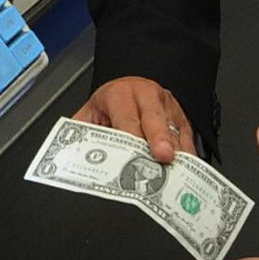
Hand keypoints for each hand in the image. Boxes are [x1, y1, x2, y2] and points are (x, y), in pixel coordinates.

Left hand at [74, 76, 194, 161]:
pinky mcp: (181, 117)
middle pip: (154, 119)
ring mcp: (166, 105)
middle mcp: (146, 96)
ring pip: (174, 129)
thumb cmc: (109, 105)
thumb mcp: (89, 113)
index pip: (126, 117)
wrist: (127, 87)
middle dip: (159, 139)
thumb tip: (71, 156)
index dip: (131, 135)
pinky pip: (187, 136)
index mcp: (119, 95)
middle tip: (163, 157)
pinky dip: (188, 154)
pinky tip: (187, 169)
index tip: (134, 150)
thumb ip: (81, 131)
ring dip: (176, 151)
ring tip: (176, 171)